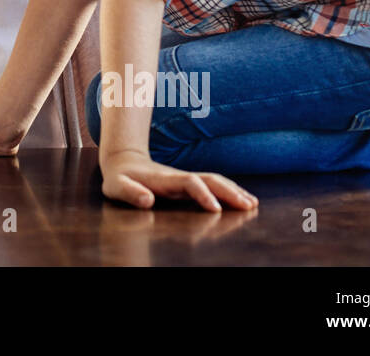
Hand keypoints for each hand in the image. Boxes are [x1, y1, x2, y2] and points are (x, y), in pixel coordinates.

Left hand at [100, 149, 256, 211]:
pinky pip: (213, 185)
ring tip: (252, 204)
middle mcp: (180, 177)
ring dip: (234, 191)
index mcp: (165, 179)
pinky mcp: (189, 183)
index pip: (189, 183)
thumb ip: (131, 192)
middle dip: (229, 192)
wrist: (124, 161)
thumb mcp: (117, 186)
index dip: (202, 194)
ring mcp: (186, 179)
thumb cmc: (119, 179)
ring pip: (215, 181)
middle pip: (210, 179)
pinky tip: (243, 200)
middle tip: (248, 206)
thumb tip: (147, 200)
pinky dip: (230, 191)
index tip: (215, 209)